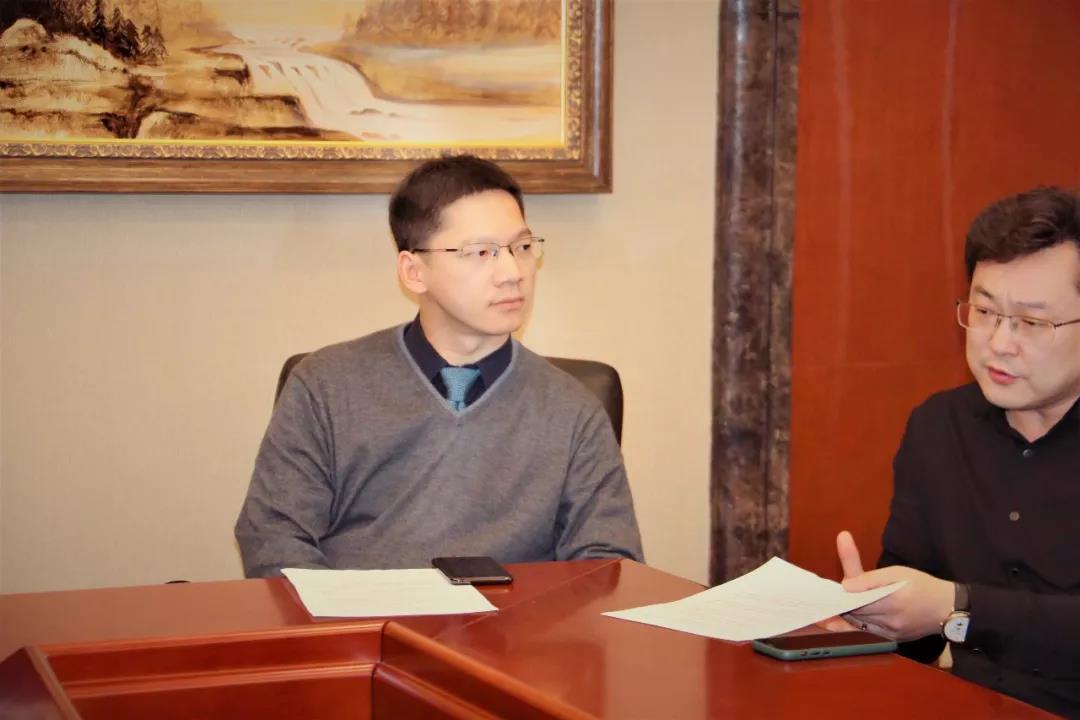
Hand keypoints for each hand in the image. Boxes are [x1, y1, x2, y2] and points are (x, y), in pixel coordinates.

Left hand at [835, 531, 953, 641]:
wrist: (949, 608)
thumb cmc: (922, 585)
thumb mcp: (898, 573)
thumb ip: (871, 579)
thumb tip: (846, 585)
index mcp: (893, 601)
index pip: (857, 600)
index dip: (841, 596)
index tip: (830, 592)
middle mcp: (892, 620)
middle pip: (856, 614)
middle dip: (842, 605)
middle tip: (829, 596)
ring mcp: (892, 633)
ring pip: (860, 624)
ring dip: (848, 614)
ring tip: (836, 604)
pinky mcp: (894, 639)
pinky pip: (869, 632)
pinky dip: (858, 623)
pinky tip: (849, 615)